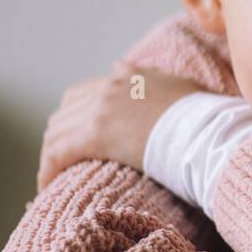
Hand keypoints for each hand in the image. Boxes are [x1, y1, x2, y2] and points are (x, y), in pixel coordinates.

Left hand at [37, 62, 207, 191]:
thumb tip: (128, 67)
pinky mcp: (95, 135)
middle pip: (65, 110)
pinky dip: (48, 168)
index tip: (76, 135)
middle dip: (60, 134)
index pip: (85, 91)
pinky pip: (58, 153)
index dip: (75, 115)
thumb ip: (151, 77)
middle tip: (63, 159)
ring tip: (54, 175)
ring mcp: (100, 110)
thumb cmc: (202, 117)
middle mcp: (109, 88)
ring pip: (57, 131)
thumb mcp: (178, 86)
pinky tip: (46, 184)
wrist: (205, 131)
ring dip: (52, 153)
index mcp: (128, 77)